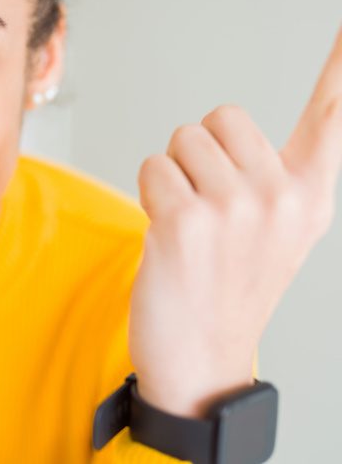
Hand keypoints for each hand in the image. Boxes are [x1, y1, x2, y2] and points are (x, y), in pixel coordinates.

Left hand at [129, 25, 341, 416]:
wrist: (200, 358)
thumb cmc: (229, 287)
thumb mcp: (278, 230)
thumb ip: (281, 173)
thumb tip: (245, 126)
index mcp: (310, 193)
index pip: (334, 113)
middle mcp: (281, 195)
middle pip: (220, 117)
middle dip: (201, 155)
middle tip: (207, 207)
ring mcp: (234, 207)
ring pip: (180, 141)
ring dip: (173, 176)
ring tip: (188, 224)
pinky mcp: (184, 220)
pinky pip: (152, 167)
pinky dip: (149, 195)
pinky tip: (166, 236)